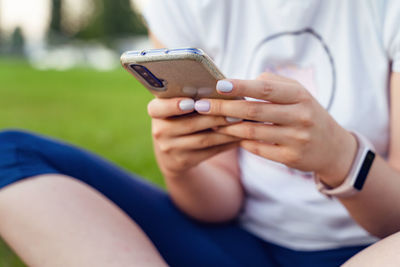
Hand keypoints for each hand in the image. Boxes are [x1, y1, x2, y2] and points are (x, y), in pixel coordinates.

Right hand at [148, 97, 238, 177]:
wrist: (172, 150)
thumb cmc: (180, 116)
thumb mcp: (176, 105)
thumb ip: (190, 94)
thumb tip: (220, 85)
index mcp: (156, 111)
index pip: (158, 108)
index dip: (173, 106)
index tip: (191, 102)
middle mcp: (160, 131)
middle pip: (189, 124)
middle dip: (213, 116)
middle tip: (234, 109)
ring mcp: (171, 148)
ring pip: (203, 139)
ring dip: (224, 130)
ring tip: (240, 121)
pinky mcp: (184, 161)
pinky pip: (210, 151)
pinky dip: (226, 143)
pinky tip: (239, 135)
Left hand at [195, 73, 356, 186]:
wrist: (332, 147)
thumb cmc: (307, 113)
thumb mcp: (298, 94)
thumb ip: (273, 83)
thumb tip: (242, 83)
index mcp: (300, 96)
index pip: (266, 89)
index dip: (242, 87)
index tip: (218, 85)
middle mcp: (300, 117)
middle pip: (254, 111)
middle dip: (224, 108)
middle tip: (200, 105)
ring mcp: (296, 139)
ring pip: (252, 132)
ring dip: (227, 126)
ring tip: (208, 120)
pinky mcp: (290, 158)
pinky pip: (258, 148)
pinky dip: (240, 141)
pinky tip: (227, 135)